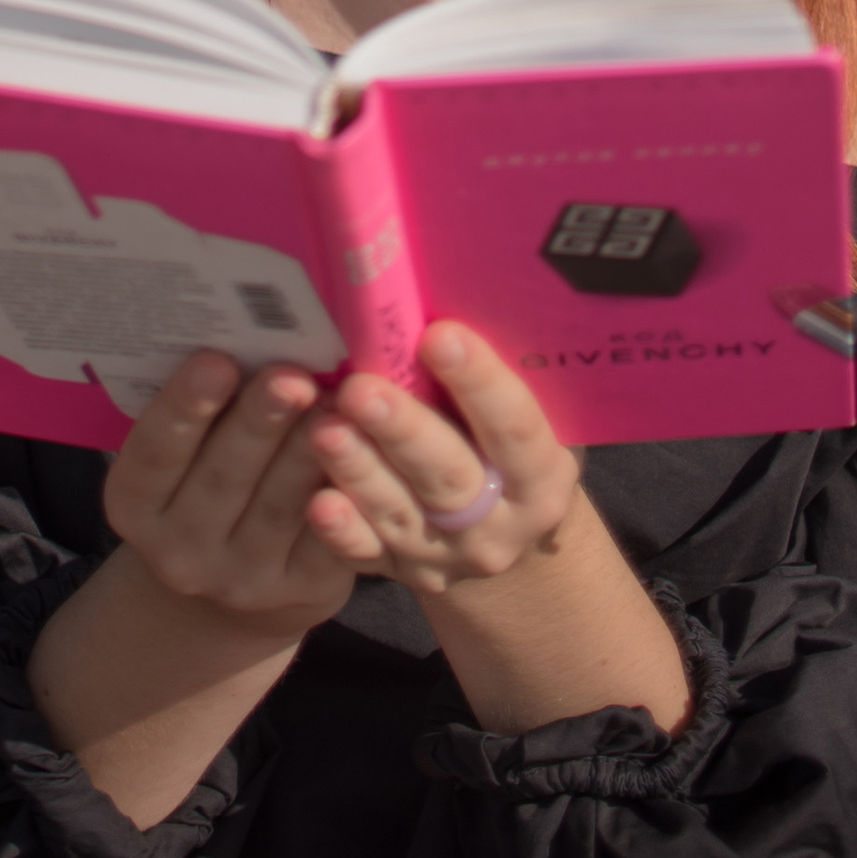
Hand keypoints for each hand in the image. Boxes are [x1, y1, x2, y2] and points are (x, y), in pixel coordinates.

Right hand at [102, 347, 361, 633]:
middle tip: (291, 376)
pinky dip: (347, 495)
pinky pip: (330, 542)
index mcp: (136, 503)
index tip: (215, 362)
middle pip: (221, 479)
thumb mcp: (186, 447)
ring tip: (336, 403)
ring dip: (309, 452)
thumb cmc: (211, 470)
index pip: (153, 454)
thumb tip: (247, 327)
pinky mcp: (302, 592)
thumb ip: (205, 401)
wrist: (239, 564)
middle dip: (258, 423)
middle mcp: (179, 551)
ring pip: (279, 508)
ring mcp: (241, 580)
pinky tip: (365, 451)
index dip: (183, 409)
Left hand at [299, 321, 580, 596]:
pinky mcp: (400, 570)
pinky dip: (341, 530)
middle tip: (360, 389)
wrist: (504, 531)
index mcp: (542, 475)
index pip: (514, 427)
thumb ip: (504, 375)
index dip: (479, 382)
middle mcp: (498, 524)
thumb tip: (453, 287)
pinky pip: (365, 555)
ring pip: (399, 511)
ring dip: (358, 469)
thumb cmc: (508, 442)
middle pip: (448, 474)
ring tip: (323, 428)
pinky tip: (314, 502)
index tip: (438, 335)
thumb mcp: (531, 413)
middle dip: (402, 429)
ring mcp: (447, 554)